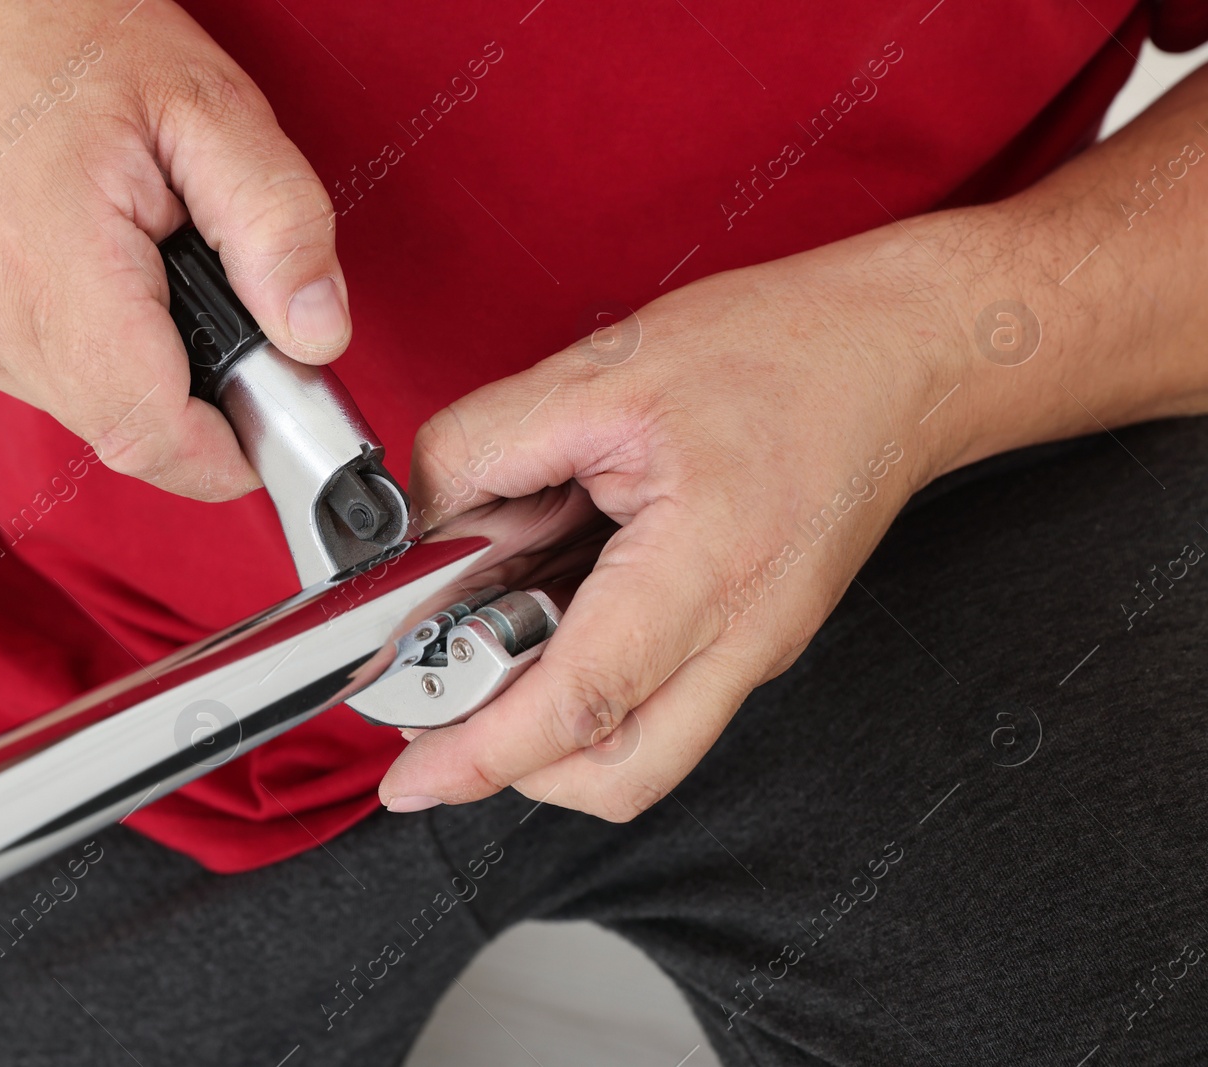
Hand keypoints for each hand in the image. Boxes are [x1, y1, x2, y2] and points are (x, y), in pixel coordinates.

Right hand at [0, 0, 346, 497]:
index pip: (148, 434)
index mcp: (42, 261)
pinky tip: (98, 273)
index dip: (228, 453)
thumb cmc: (68, 37)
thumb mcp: (210, 105)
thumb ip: (278, 223)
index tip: (274, 414)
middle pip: (125, 434)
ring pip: (90, 415)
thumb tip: (318, 339)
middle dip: (197, 401)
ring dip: (145, 372)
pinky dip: (97, 352)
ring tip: (152, 268)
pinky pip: (51, 383)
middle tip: (223, 304)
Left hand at [378, 218, 980, 819]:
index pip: (580, 705)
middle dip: (514, 771)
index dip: (481, 757)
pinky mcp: (754, 638)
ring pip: (642, 754)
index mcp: (706, 570)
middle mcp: (743, 636)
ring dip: (552, 736)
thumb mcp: (604, 372)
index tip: (412, 780)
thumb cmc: (785, 352)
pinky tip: (553, 621)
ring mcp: (756, 647)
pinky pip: (664, 705)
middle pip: (618, 775)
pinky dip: (593, 693)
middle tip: (441, 722)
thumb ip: (487, 446)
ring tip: (489, 661)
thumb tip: (419, 517)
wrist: (906, 354)